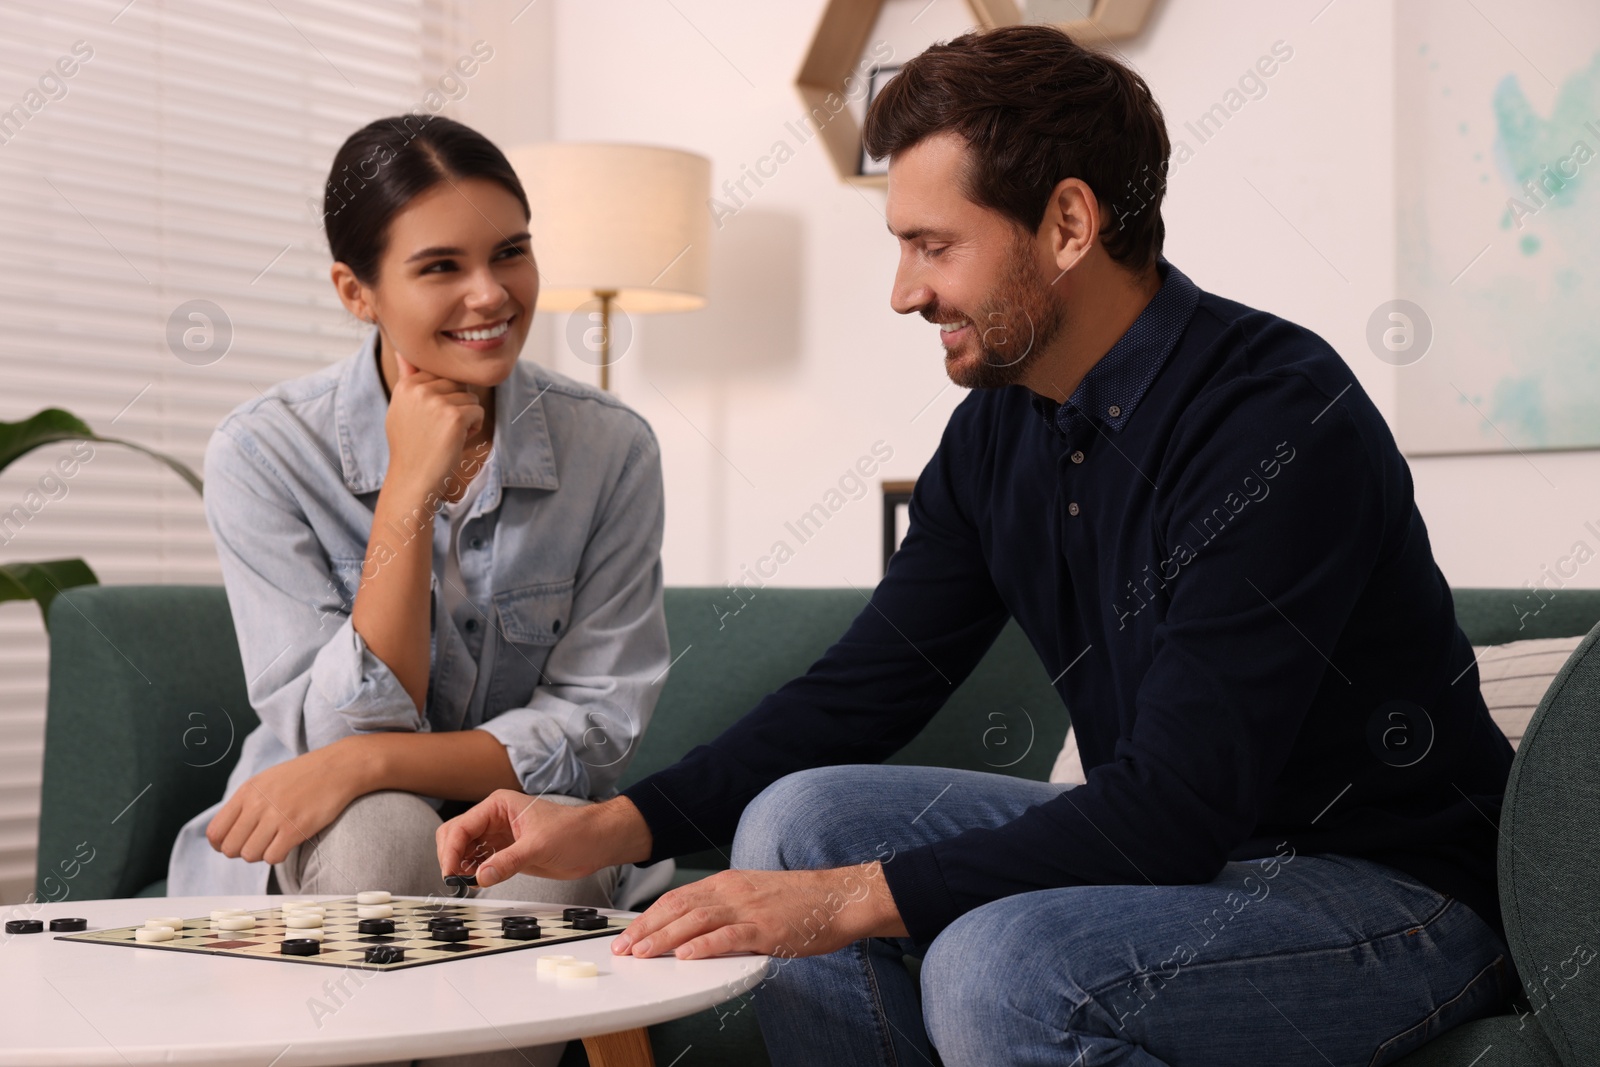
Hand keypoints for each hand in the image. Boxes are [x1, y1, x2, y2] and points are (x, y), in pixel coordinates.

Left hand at [205, 739, 367, 864]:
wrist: (338, 768)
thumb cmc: (304, 775)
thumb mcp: (266, 780)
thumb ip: (246, 803)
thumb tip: (228, 832)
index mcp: (247, 792)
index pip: (215, 832)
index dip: (221, 844)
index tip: (235, 844)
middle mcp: (257, 804)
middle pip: (230, 848)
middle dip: (242, 851)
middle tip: (258, 844)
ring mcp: (276, 817)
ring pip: (250, 855)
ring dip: (261, 854)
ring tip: (274, 842)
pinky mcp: (295, 829)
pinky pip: (273, 857)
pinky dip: (278, 856)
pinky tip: (287, 843)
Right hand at [384, 351, 484, 498]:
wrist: (413, 479)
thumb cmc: (410, 446)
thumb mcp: (400, 408)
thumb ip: (406, 378)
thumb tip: (402, 350)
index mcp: (407, 384)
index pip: (442, 376)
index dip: (443, 399)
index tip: (429, 420)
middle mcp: (419, 388)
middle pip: (458, 385)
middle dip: (456, 406)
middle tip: (439, 429)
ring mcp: (437, 401)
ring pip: (470, 398)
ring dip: (466, 418)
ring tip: (446, 436)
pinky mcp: (454, 416)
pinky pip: (478, 411)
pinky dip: (473, 427)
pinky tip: (456, 441)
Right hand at [436, 792, 652, 887]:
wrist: (596, 842)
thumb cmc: (574, 832)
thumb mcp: (539, 846)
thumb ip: (508, 862)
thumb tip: (480, 877)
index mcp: (498, 805)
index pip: (461, 826)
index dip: (451, 851)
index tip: (449, 874)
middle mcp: (494, 818)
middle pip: (456, 836)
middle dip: (450, 857)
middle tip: (454, 882)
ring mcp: (498, 836)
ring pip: (464, 850)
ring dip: (460, 867)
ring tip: (463, 885)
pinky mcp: (505, 852)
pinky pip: (479, 862)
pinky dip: (472, 873)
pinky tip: (475, 883)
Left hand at [610, 863, 906, 960]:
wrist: (839, 897)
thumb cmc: (801, 900)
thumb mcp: (755, 894)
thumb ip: (726, 906)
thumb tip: (696, 927)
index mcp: (728, 883)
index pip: (677, 897)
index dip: (648, 916)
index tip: (628, 933)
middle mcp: (733, 892)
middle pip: (678, 908)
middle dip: (645, 929)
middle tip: (623, 948)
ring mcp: (749, 910)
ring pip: (695, 921)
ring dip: (664, 938)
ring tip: (642, 953)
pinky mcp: (766, 930)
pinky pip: (728, 937)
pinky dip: (703, 946)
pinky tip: (685, 956)